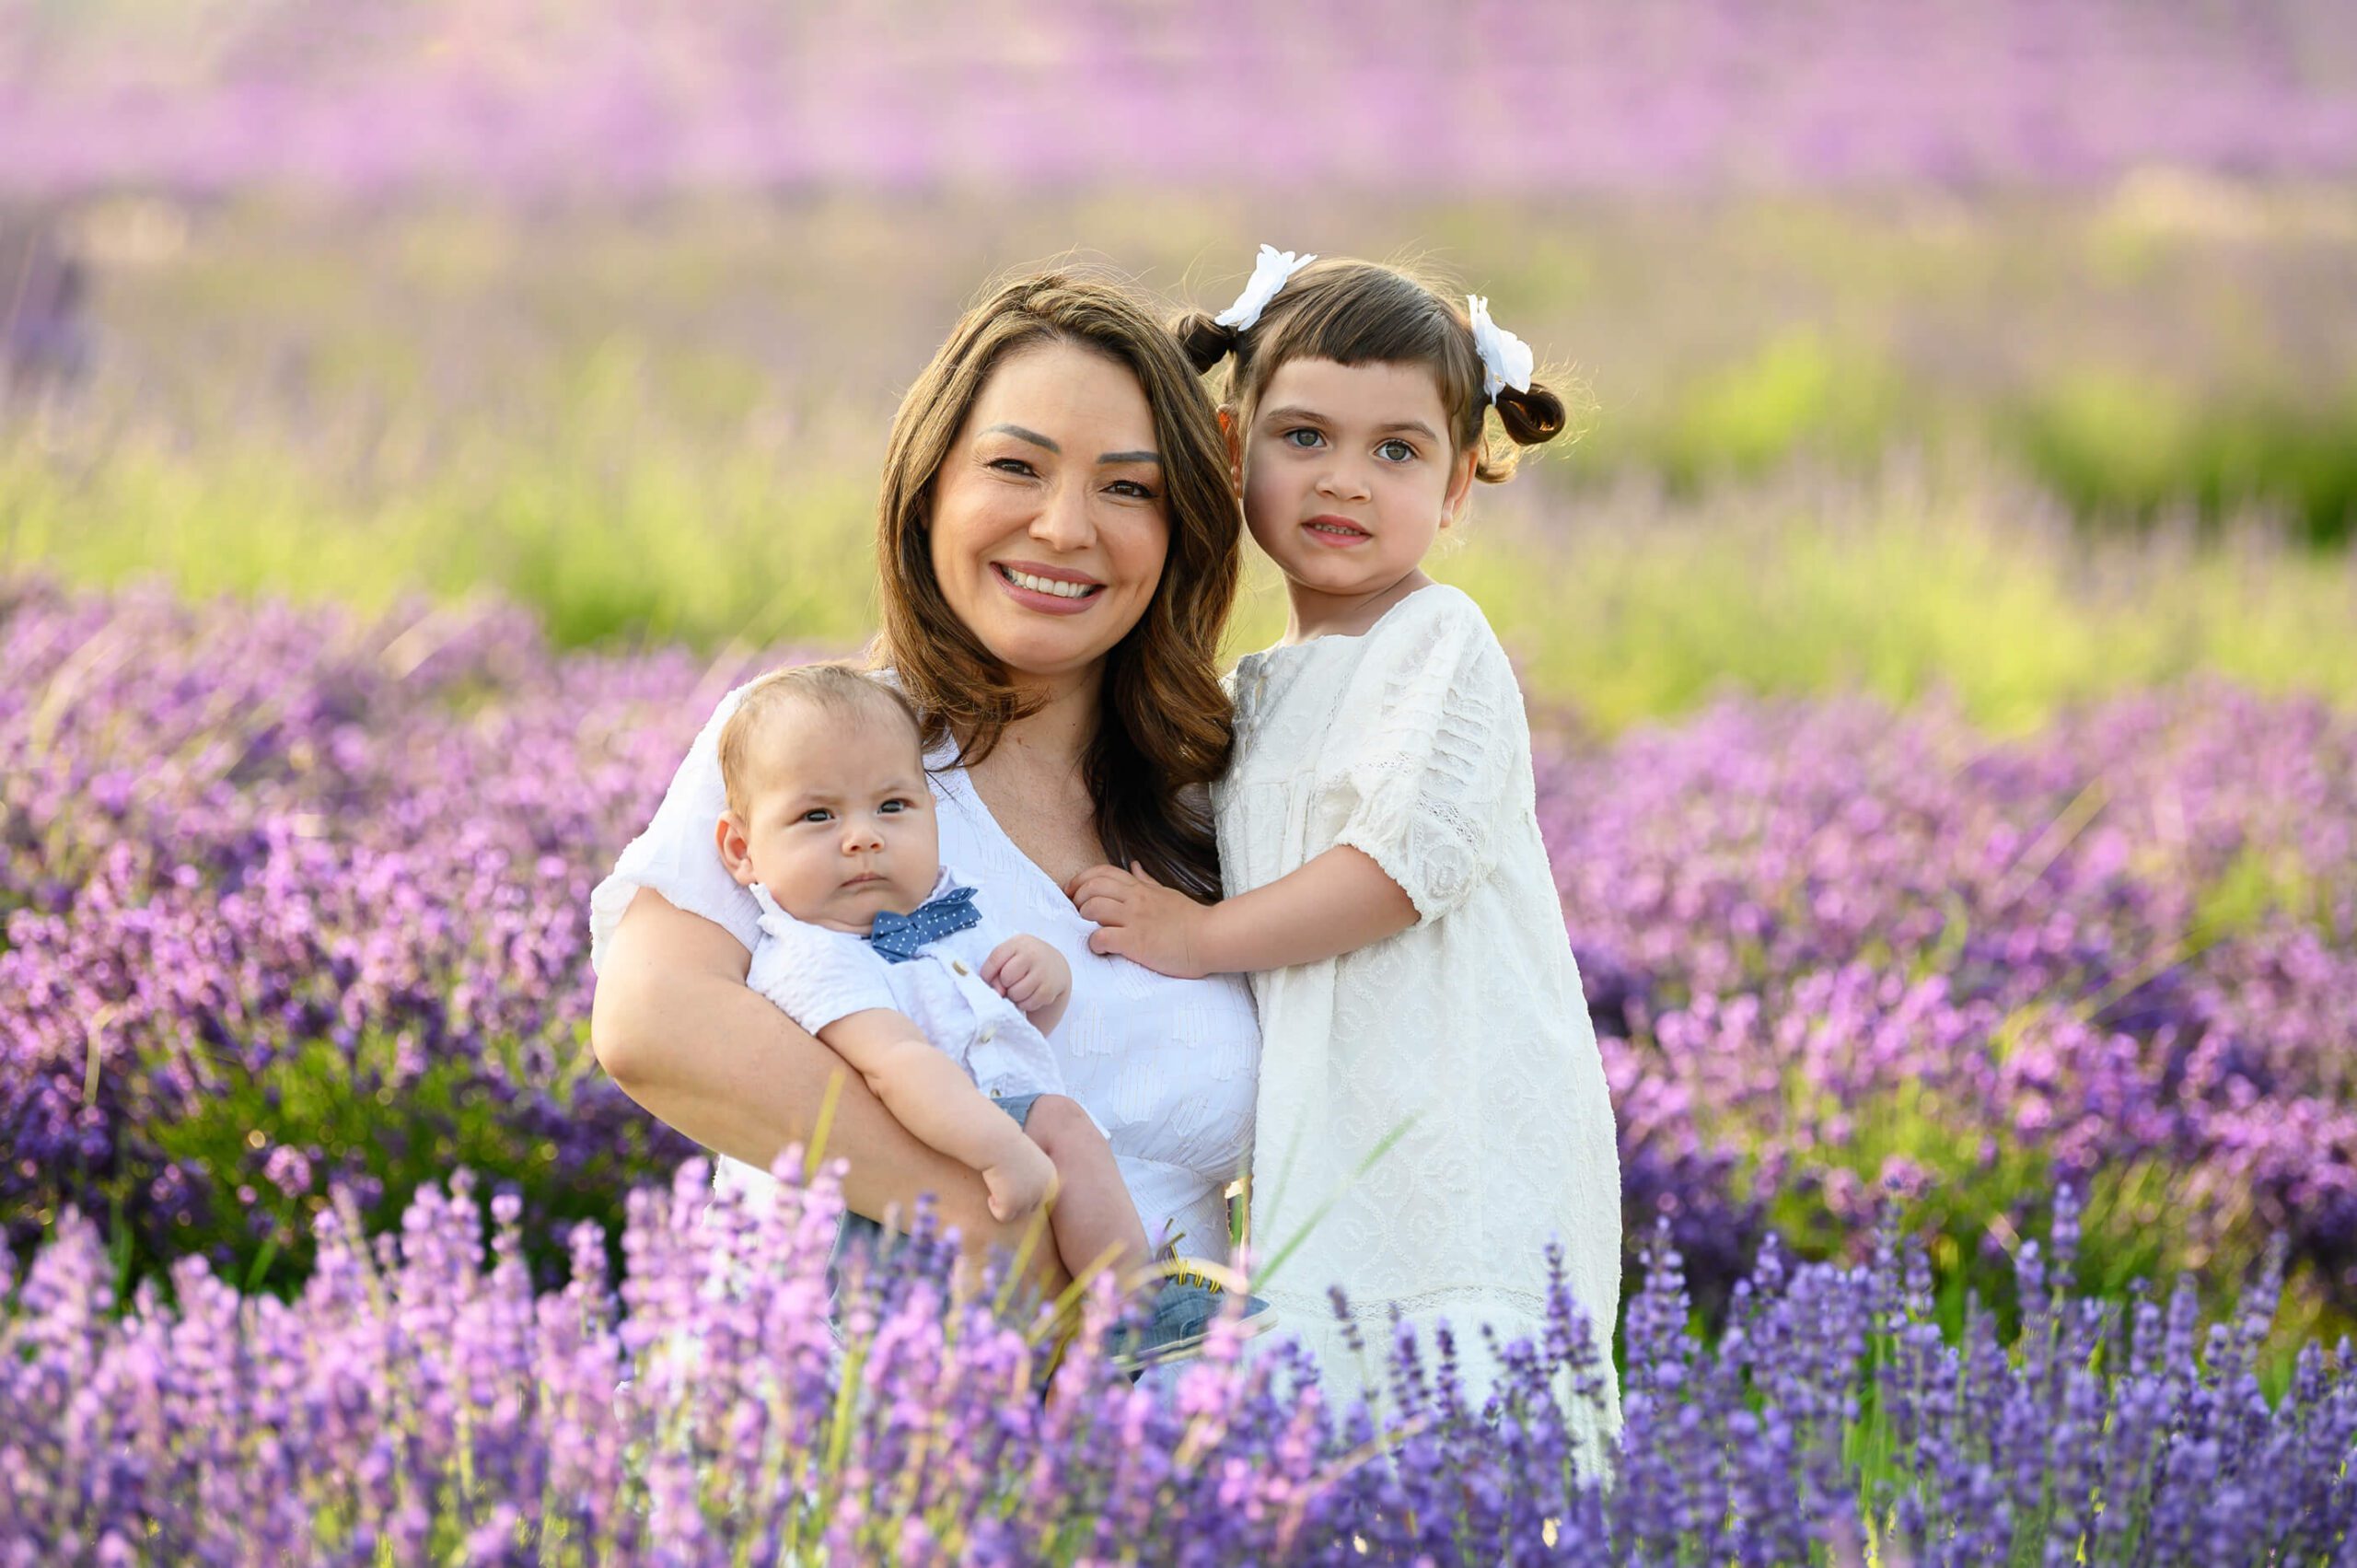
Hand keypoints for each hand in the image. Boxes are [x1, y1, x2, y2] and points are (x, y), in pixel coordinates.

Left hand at [982, 934, 1069, 1014]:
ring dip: (1014, 996)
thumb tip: (998, 992)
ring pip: (1016, 993)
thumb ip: (997, 970)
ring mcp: (1043, 971)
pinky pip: (1028, 1003)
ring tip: (1020, 989)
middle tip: (1012, 982)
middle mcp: (1032, 954)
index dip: (987, 974)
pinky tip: (1030, 994)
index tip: (989, 979)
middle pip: (1006, 977)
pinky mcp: (1049, 989)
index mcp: (1018, 943)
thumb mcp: (1011, 956)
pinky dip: (1025, 1003)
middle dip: (1005, 984)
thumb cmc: (1025, 961)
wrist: (1056, 966)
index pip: (995, 959)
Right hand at [982, 1139, 1058, 1222]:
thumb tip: (1024, 1193)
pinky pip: (1003, 1216)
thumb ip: (1031, 1176)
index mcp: (1051, 1177)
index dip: (1027, 1193)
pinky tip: (990, 1194)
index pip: (1043, 1196)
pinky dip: (995, 1208)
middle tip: (1003, 1187)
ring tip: (996, 1188)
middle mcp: (1044, 1190)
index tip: (1014, 1184)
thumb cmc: (1007, 1145)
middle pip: (1032, 1207)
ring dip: (1006, 1204)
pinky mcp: (1012, 1205)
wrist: (996, 1142)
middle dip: (1017, 1201)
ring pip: (1017, 1213)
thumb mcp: (1026, 1158)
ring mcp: (1029, 1199)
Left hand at [1063, 861, 1214, 978]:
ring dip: (1084, 919)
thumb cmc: (1190, 920)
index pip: (1102, 872)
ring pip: (1093, 908)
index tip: (1072, 891)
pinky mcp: (1136, 942)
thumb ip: (1147, 881)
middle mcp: (1135, 900)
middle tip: (1077, 913)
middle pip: (1092, 887)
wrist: (1210, 938)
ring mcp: (1134, 920)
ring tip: (1089, 930)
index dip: (1081, 879)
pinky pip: (1103, 937)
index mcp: (1140, 888)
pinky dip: (1095, 943)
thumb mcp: (1166, 893)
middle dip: (1077, 899)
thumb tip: (1134, 866)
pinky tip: (1101, 948)